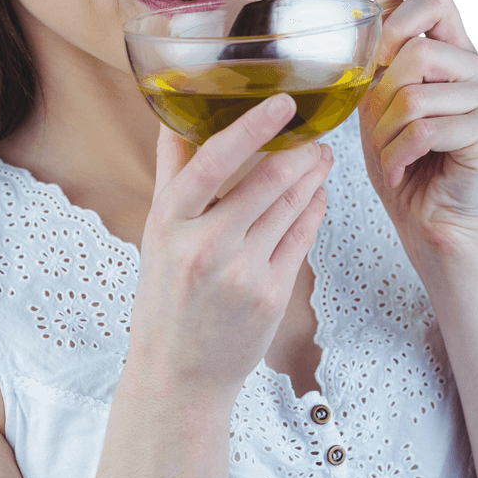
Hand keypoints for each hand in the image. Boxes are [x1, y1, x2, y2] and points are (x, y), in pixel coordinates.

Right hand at [127, 95, 333, 406]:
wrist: (179, 373)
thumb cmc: (165, 296)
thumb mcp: (156, 233)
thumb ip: (171, 173)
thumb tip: (174, 115)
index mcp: (169, 223)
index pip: (211, 161)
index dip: (250, 128)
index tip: (280, 103)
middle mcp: (204, 246)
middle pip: (267, 181)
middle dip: (300, 152)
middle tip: (315, 134)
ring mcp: (242, 273)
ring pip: (291, 206)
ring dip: (313, 176)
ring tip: (320, 159)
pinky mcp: (272, 295)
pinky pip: (302, 237)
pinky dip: (314, 209)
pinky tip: (317, 195)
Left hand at [357, 0, 477, 269]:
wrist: (430, 228)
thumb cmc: (406, 169)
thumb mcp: (380, 105)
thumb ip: (384, 54)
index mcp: (459, 56)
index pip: (435, 0)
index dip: (396, 22)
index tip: (375, 62)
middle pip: (416, 51)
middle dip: (379, 99)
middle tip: (379, 134)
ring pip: (414, 95)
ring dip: (385, 135)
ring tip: (391, 159)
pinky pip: (424, 130)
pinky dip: (398, 157)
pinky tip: (401, 173)